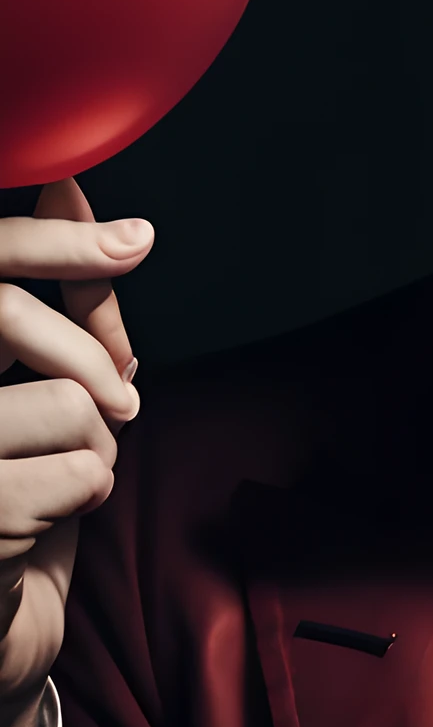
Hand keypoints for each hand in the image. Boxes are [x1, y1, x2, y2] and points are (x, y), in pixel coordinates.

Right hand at [0, 180, 145, 726]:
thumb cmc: (18, 498)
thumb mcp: (49, 393)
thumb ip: (66, 311)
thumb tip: (75, 197)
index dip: (52, 243)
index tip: (127, 233)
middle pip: (8, 316)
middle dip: (90, 355)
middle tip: (123, 409)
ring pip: (61, 402)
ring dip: (91, 449)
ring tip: (57, 483)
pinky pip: (71, 474)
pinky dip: (83, 500)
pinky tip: (41, 528)